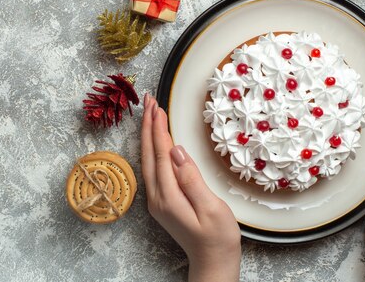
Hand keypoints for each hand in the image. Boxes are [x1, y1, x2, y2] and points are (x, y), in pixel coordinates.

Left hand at [141, 94, 240, 281]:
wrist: (213, 262)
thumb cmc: (217, 238)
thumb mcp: (211, 209)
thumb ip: (192, 180)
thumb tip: (177, 152)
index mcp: (168, 197)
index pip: (160, 154)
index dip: (158, 129)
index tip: (157, 107)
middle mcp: (157, 197)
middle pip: (148, 153)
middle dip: (147, 126)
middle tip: (148, 101)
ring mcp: (158, 200)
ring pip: (148, 159)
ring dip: (148, 135)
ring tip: (149, 113)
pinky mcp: (163, 201)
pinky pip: (153, 168)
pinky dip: (152, 148)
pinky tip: (156, 140)